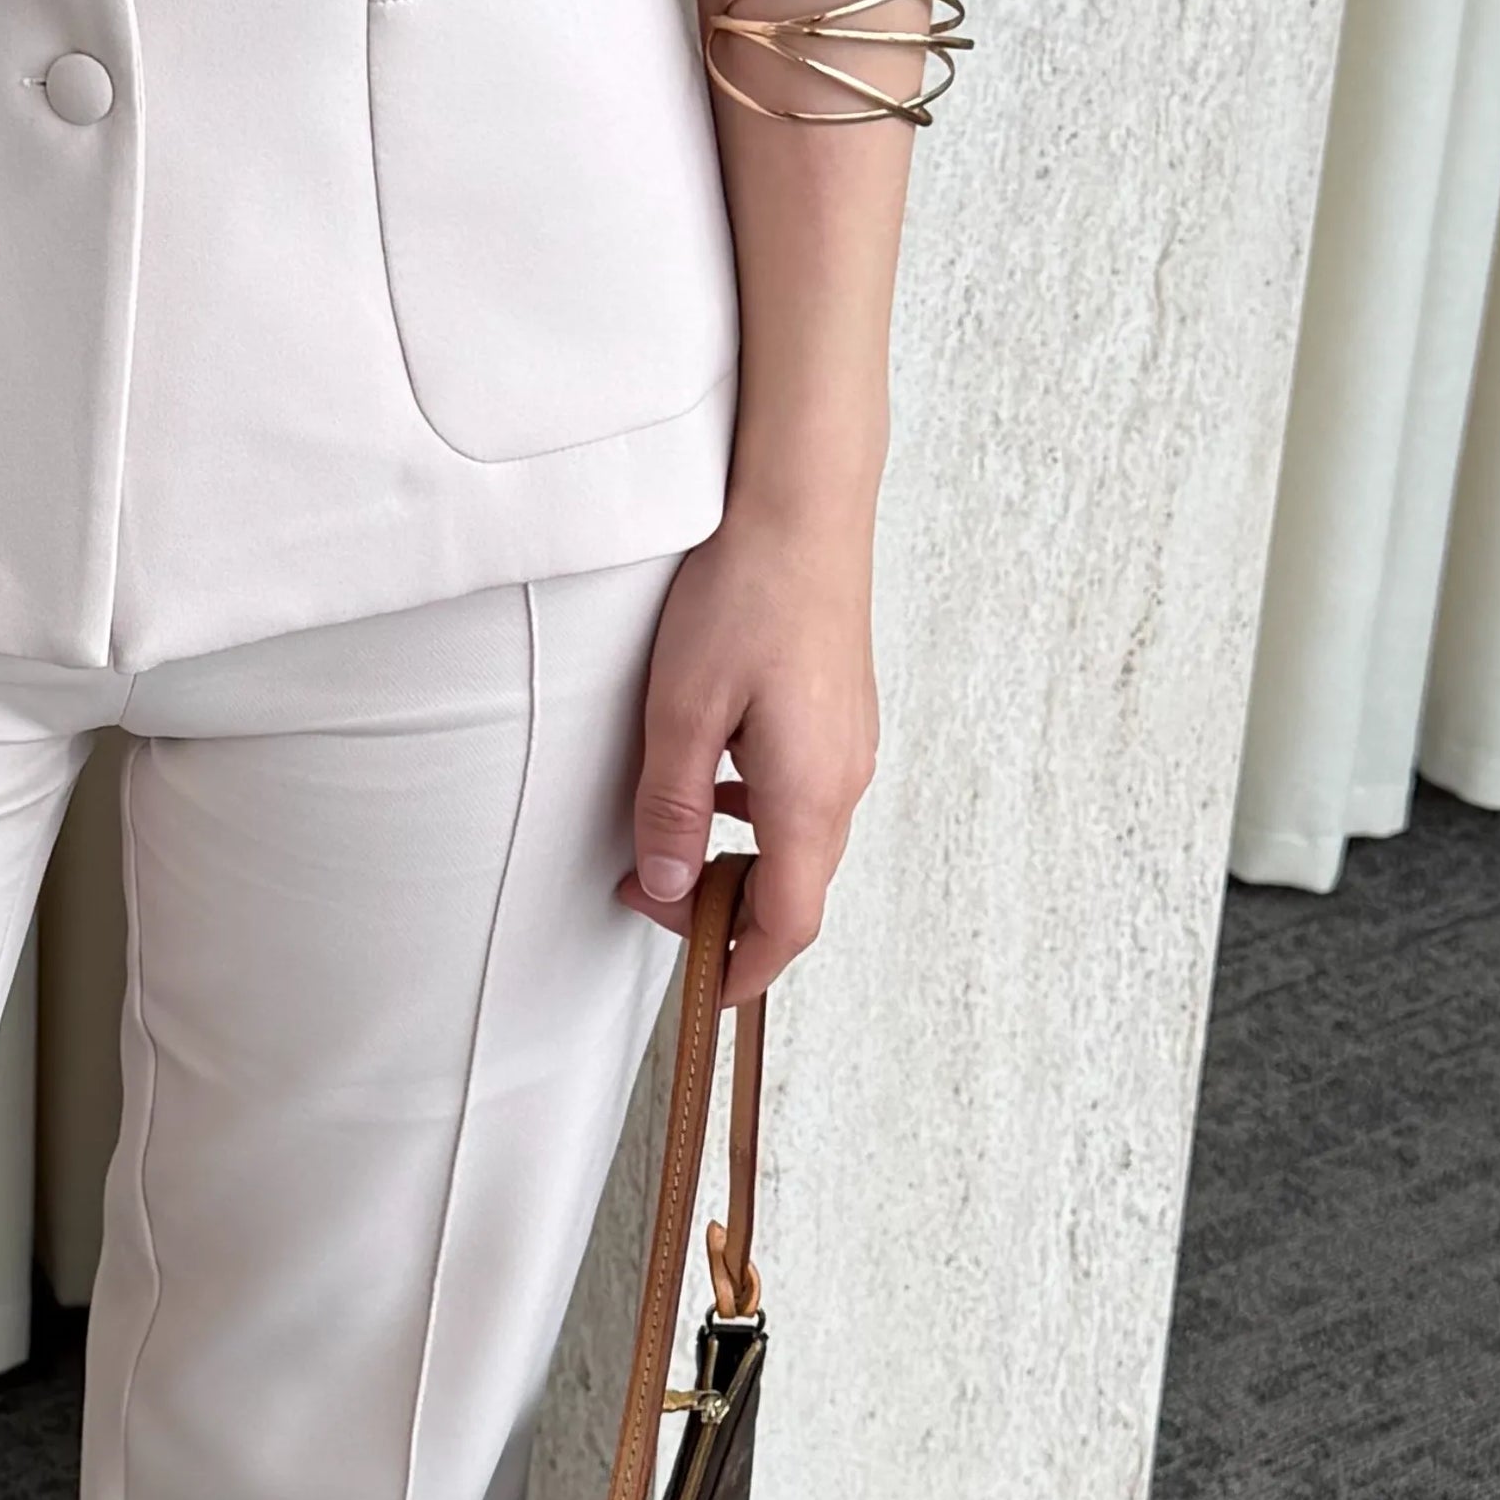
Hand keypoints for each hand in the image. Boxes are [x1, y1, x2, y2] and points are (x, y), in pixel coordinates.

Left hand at [621, 499, 877, 1004]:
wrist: (804, 509)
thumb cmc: (746, 595)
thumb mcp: (682, 709)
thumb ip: (672, 807)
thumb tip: (668, 885)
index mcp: (810, 794)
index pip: (789, 923)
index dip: (744, 969)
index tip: (703, 990)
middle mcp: (845, 781)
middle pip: (795, 891)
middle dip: (723, 915)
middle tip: (648, 893)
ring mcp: (851, 749)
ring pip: (798, 844)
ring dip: (738, 864)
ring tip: (668, 846)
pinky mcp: (842, 719)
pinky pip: (803, 799)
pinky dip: (755, 819)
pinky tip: (709, 784)